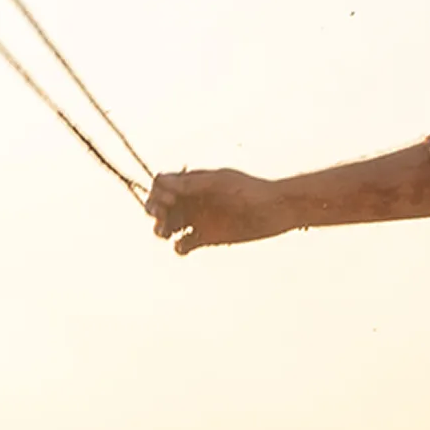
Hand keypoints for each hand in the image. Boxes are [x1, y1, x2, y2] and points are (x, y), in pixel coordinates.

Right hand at [145, 169, 297, 255]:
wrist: (274, 210)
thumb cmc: (249, 191)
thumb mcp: (218, 184)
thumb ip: (191, 184)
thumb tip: (161, 181)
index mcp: (193, 183)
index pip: (162, 185)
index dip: (157, 192)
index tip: (167, 200)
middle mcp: (192, 200)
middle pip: (160, 206)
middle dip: (155, 211)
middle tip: (161, 218)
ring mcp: (198, 219)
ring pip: (168, 226)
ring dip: (161, 230)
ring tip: (167, 233)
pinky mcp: (207, 238)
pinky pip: (183, 245)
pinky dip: (179, 247)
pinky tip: (184, 245)